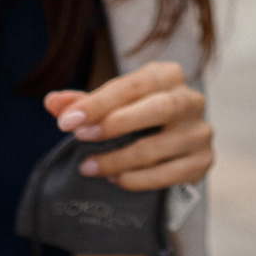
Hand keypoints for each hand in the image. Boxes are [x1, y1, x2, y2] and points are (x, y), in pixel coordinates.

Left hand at [45, 61, 212, 190]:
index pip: (132, 85)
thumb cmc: (136, 114)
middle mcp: (191, 100)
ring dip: (118, 160)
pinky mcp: (202, 161)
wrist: (172, 142)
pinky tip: (115, 179)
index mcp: (167, 75)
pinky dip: (137, 179)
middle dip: (115, 124)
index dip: (97, 102)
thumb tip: (52, 102)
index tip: (66, 121)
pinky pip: (168, 175)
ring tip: (88, 166)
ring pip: (159, 147)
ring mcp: (200, 132)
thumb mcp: (111, 103)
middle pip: (158, 109)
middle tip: (79, 138)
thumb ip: (82, 103)